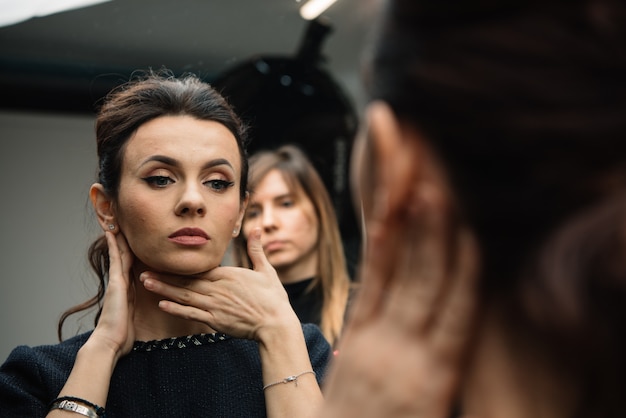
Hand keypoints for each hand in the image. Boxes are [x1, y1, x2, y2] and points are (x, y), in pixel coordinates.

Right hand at [88, 231, 135, 358]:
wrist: (109, 342)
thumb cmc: (122, 334)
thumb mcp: (133, 316)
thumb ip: (136, 307)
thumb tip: (147, 307)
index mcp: (127, 288)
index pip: (131, 264)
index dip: (131, 249)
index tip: (133, 236)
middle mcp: (121, 282)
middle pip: (124, 254)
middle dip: (124, 239)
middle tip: (122, 221)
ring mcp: (117, 281)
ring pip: (119, 253)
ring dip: (118, 237)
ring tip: (117, 220)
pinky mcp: (115, 282)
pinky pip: (116, 259)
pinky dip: (114, 245)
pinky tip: (112, 232)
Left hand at [141, 227, 297, 340]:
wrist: (276, 324)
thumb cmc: (273, 298)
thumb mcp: (265, 270)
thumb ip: (256, 249)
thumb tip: (255, 229)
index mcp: (227, 275)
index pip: (199, 268)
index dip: (180, 264)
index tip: (164, 259)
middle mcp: (217, 289)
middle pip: (186, 280)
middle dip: (164, 276)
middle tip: (142, 271)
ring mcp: (215, 305)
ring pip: (184, 295)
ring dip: (163, 289)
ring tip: (145, 283)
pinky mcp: (215, 320)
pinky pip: (191, 313)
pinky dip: (176, 308)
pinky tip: (161, 304)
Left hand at [319, 188, 477, 417]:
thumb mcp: (439, 407)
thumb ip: (453, 365)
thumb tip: (471, 318)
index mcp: (439, 375)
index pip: (461, 308)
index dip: (468, 264)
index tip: (476, 227)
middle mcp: (408, 352)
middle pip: (428, 280)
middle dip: (438, 232)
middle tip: (444, 186)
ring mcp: (376, 342)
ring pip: (398, 276)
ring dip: (411, 232)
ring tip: (420, 190)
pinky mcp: (353, 339)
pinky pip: (368, 290)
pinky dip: (379, 255)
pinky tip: (384, 223)